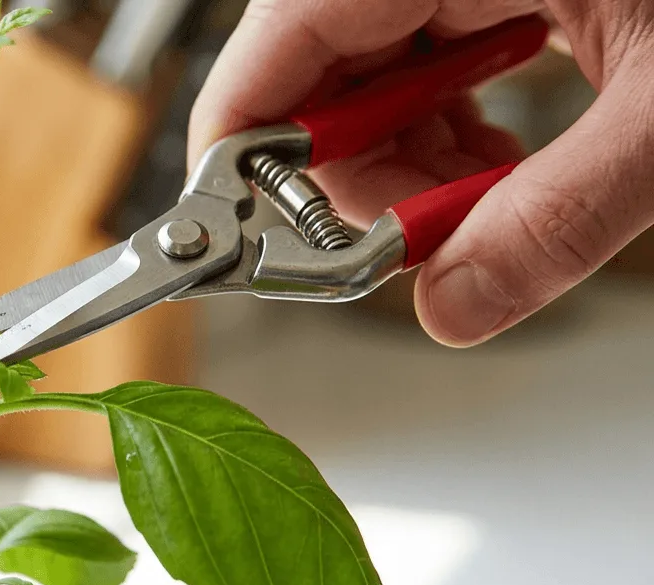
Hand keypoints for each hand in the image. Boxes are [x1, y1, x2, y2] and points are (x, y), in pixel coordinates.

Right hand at [189, 1, 653, 345]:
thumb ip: (561, 216)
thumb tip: (454, 307)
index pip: (271, 52)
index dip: (249, 162)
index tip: (265, 252)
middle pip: (310, 74)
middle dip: (357, 179)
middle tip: (419, 244)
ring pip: (363, 76)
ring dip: (407, 163)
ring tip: (481, 200)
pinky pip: (420, 59)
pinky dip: (448, 128)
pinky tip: (500, 159)